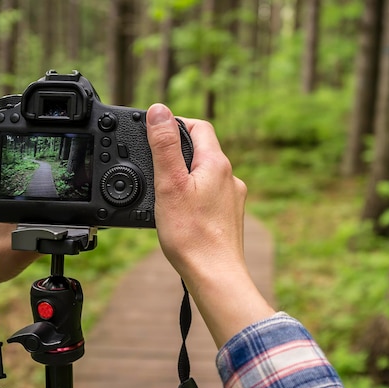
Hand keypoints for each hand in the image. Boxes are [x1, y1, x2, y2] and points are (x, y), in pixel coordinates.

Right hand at [146, 103, 274, 346]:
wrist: (215, 276)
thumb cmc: (191, 236)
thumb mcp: (170, 184)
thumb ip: (164, 145)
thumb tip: (160, 110)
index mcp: (216, 164)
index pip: (198, 126)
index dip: (176, 123)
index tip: (156, 132)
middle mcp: (230, 178)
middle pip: (203, 150)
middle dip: (179, 152)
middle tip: (155, 162)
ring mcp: (233, 199)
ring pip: (207, 175)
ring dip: (187, 175)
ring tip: (165, 191)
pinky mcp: (230, 218)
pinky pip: (210, 196)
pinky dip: (195, 196)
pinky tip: (182, 213)